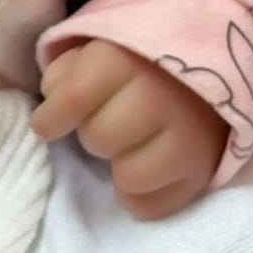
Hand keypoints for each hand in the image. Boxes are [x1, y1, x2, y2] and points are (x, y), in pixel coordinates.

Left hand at [30, 39, 225, 219]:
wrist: (206, 68)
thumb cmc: (137, 59)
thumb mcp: (96, 46)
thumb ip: (66, 70)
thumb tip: (52, 101)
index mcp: (123, 59)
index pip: (73, 98)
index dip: (51, 117)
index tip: (47, 124)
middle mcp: (157, 97)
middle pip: (98, 139)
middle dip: (92, 133)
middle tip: (104, 122)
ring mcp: (185, 138)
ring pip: (128, 178)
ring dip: (119, 165)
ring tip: (128, 144)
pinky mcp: (201, 173)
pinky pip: (152, 207)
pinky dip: (141, 194)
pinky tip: (145, 168)